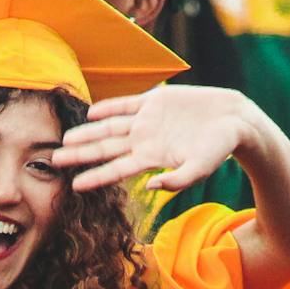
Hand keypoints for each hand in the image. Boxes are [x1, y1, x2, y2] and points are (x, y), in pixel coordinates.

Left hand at [51, 85, 261, 193]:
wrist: (235, 121)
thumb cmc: (220, 150)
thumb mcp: (199, 169)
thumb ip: (177, 181)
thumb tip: (152, 187)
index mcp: (151, 159)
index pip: (116, 170)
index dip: (95, 176)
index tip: (74, 185)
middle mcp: (145, 141)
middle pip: (105, 149)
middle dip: (80, 154)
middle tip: (54, 160)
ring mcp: (148, 121)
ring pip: (110, 127)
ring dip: (88, 133)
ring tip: (66, 139)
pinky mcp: (156, 101)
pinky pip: (126, 104)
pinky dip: (108, 107)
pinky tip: (91, 113)